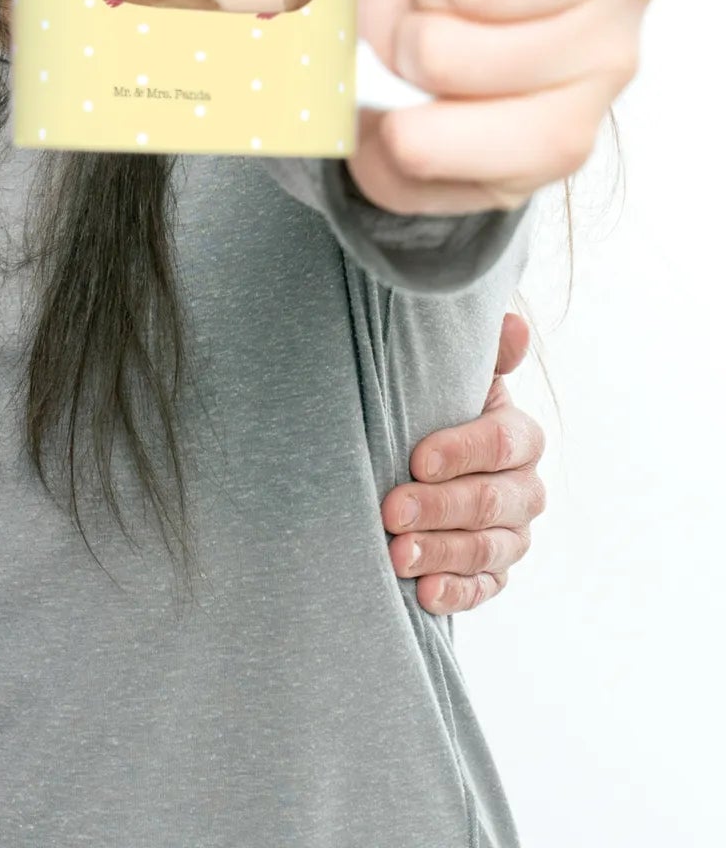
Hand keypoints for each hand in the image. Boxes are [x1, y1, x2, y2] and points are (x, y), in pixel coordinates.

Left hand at [382, 311, 546, 611]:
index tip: (416, 458)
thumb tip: (513, 324)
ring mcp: (513, 535)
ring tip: (396, 555)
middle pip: (492, 502)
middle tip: (391, 511)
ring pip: (487, 549)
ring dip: (441, 553)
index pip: (501, 444)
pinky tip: (424, 594)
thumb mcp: (449, 376)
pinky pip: (484, 588)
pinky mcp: (495, 572)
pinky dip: (455, 593)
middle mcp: (526, 489)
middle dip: (440, 508)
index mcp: (519, 436)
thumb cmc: (430, 406)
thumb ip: (483, 354)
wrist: (417, 455)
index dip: (461, 451)